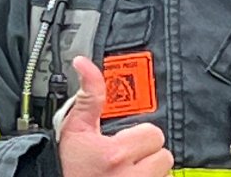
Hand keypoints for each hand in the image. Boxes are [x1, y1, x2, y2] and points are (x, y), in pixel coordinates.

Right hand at [58, 57, 172, 176]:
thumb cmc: (66, 166)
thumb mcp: (74, 128)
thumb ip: (89, 96)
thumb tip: (85, 64)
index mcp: (116, 154)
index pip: (153, 134)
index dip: (138, 135)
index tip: (122, 142)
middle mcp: (131, 176)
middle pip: (164, 154)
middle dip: (147, 153)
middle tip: (125, 157)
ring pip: (164, 172)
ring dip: (150, 170)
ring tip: (127, 171)